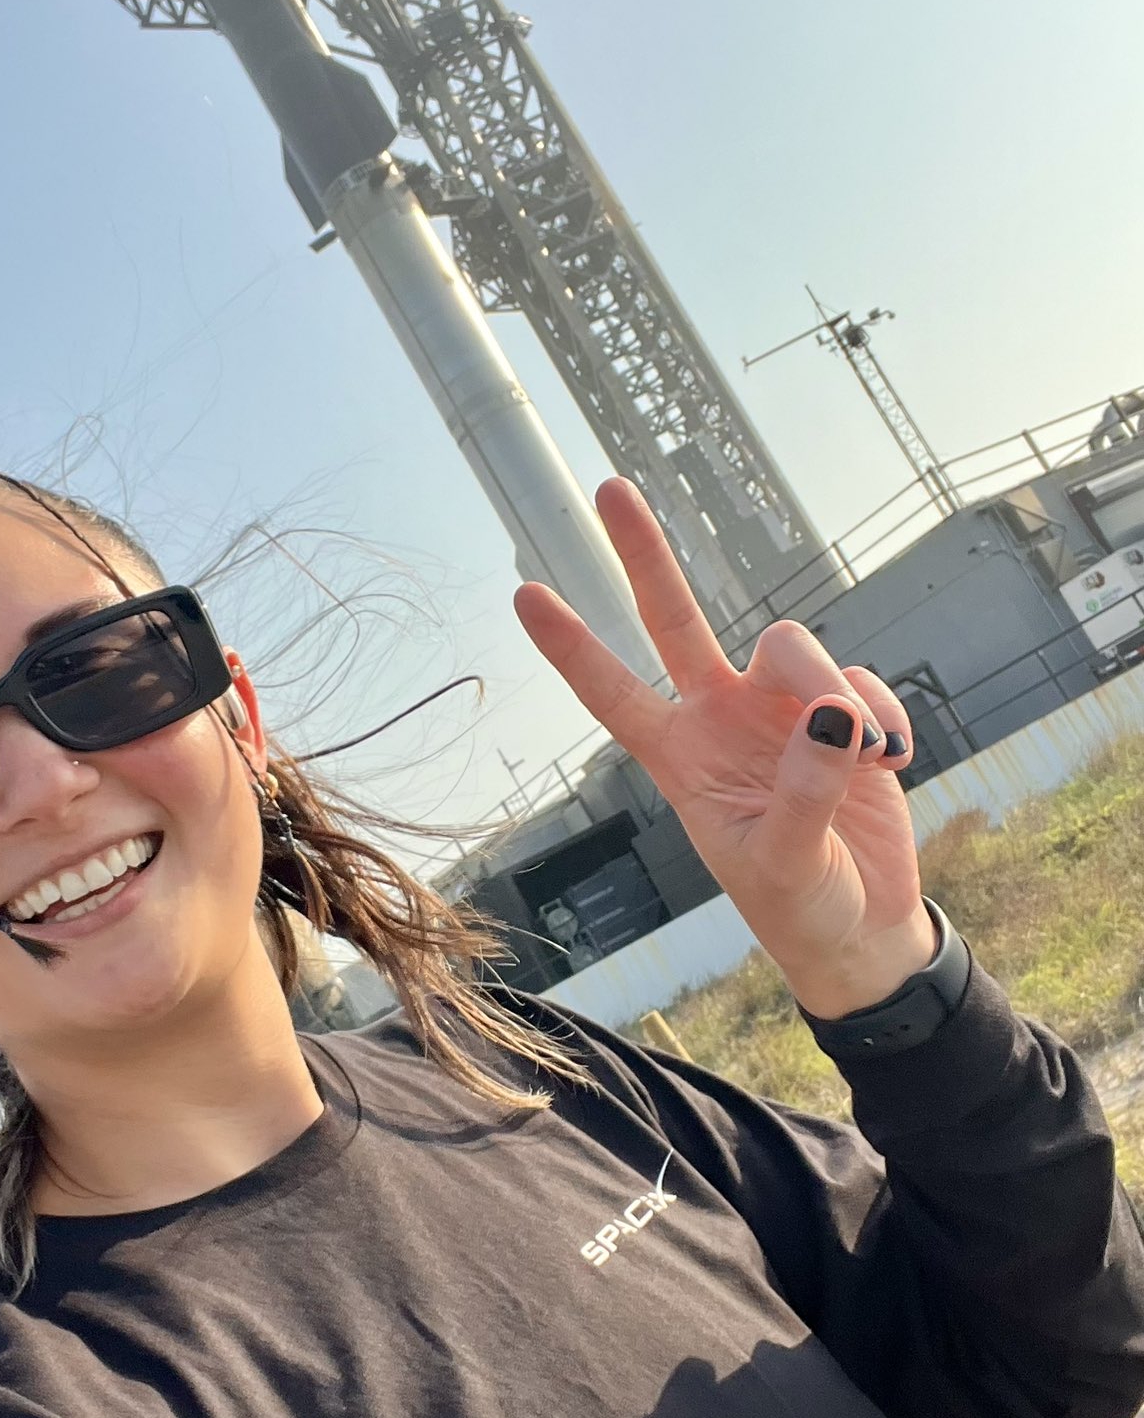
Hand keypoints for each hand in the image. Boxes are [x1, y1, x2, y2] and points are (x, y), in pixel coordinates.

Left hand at [514, 478, 936, 1018]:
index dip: (572, 647)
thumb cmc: (799, 904)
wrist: (862, 928)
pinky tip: (894, 760)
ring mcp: (780, 710)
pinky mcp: (845, 714)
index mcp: (680, 758)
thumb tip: (831, 717)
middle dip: (644, 557)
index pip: (614, 693)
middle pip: (676, 620)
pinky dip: (882, 715)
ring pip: (792, 649)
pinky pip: (859, 684)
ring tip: (866, 752)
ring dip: (830, 688)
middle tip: (609, 489)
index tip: (523, 594)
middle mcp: (720, 718)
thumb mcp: (784, 861)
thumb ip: (803, 790)